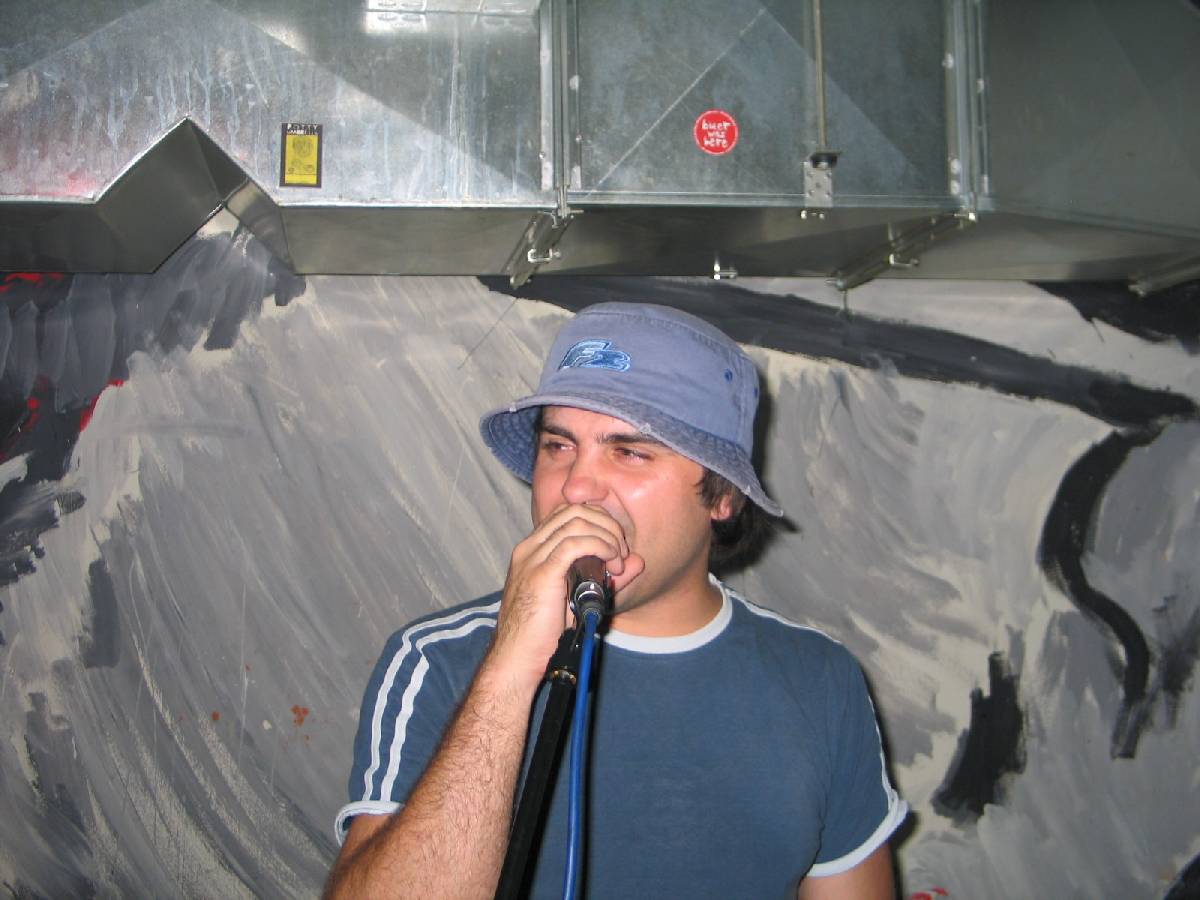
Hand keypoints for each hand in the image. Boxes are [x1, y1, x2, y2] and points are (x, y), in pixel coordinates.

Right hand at [488, 504, 644, 687]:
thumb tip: (637, 562)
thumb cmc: (543, 634)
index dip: (598, 521)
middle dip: (606, 524)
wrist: (517, 658)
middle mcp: (530, 547)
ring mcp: (532, 557)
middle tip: (622, 551)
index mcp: (533, 550)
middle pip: (574, 510)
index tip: (616, 546)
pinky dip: (600, 546)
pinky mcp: (541, 572)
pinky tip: (611, 562)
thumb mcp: (579, 598)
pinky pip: (576, 543)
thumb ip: (607, 578)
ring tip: (618, 560)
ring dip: (607, 536)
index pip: (568, 513)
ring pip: (577, 521)